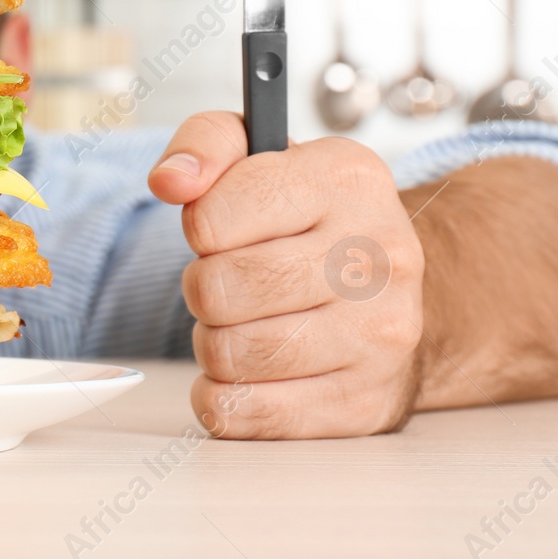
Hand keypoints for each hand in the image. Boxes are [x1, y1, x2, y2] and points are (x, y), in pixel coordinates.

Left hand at [148, 112, 423, 438]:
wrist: (388, 285)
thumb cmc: (306, 216)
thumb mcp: (260, 154)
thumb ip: (204, 144)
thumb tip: (169, 180)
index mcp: (349, 181)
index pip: (216, 215)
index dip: (197, 226)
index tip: (216, 228)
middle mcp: (380, 257)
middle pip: (220, 290)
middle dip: (201, 287)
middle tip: (224, 281)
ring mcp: (380, 336)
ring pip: (231, 356)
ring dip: (212, 342)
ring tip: (240, 322)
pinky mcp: (365, 401)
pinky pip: (248, 413)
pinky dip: (223, 397)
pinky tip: (244, 372)